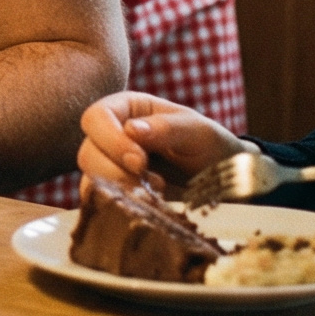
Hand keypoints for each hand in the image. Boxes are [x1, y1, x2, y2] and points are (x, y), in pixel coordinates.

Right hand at [78, 89, 244, 195]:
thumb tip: (131, 130)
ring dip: (120, 191)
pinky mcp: (118, 193)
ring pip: (91, 179)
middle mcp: (112, 135)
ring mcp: (112, 166)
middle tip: (155, 183)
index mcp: (126, 109)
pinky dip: (120, 206)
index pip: (96, 118)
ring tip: (157, 195)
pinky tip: (147, 207)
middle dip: (115, 171)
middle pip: (88, 151)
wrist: (226, 182)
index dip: (110, 140)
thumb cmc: (211, 146)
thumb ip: (166, 128)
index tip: (139, 161)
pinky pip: (102, 202)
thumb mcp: (197, 131)